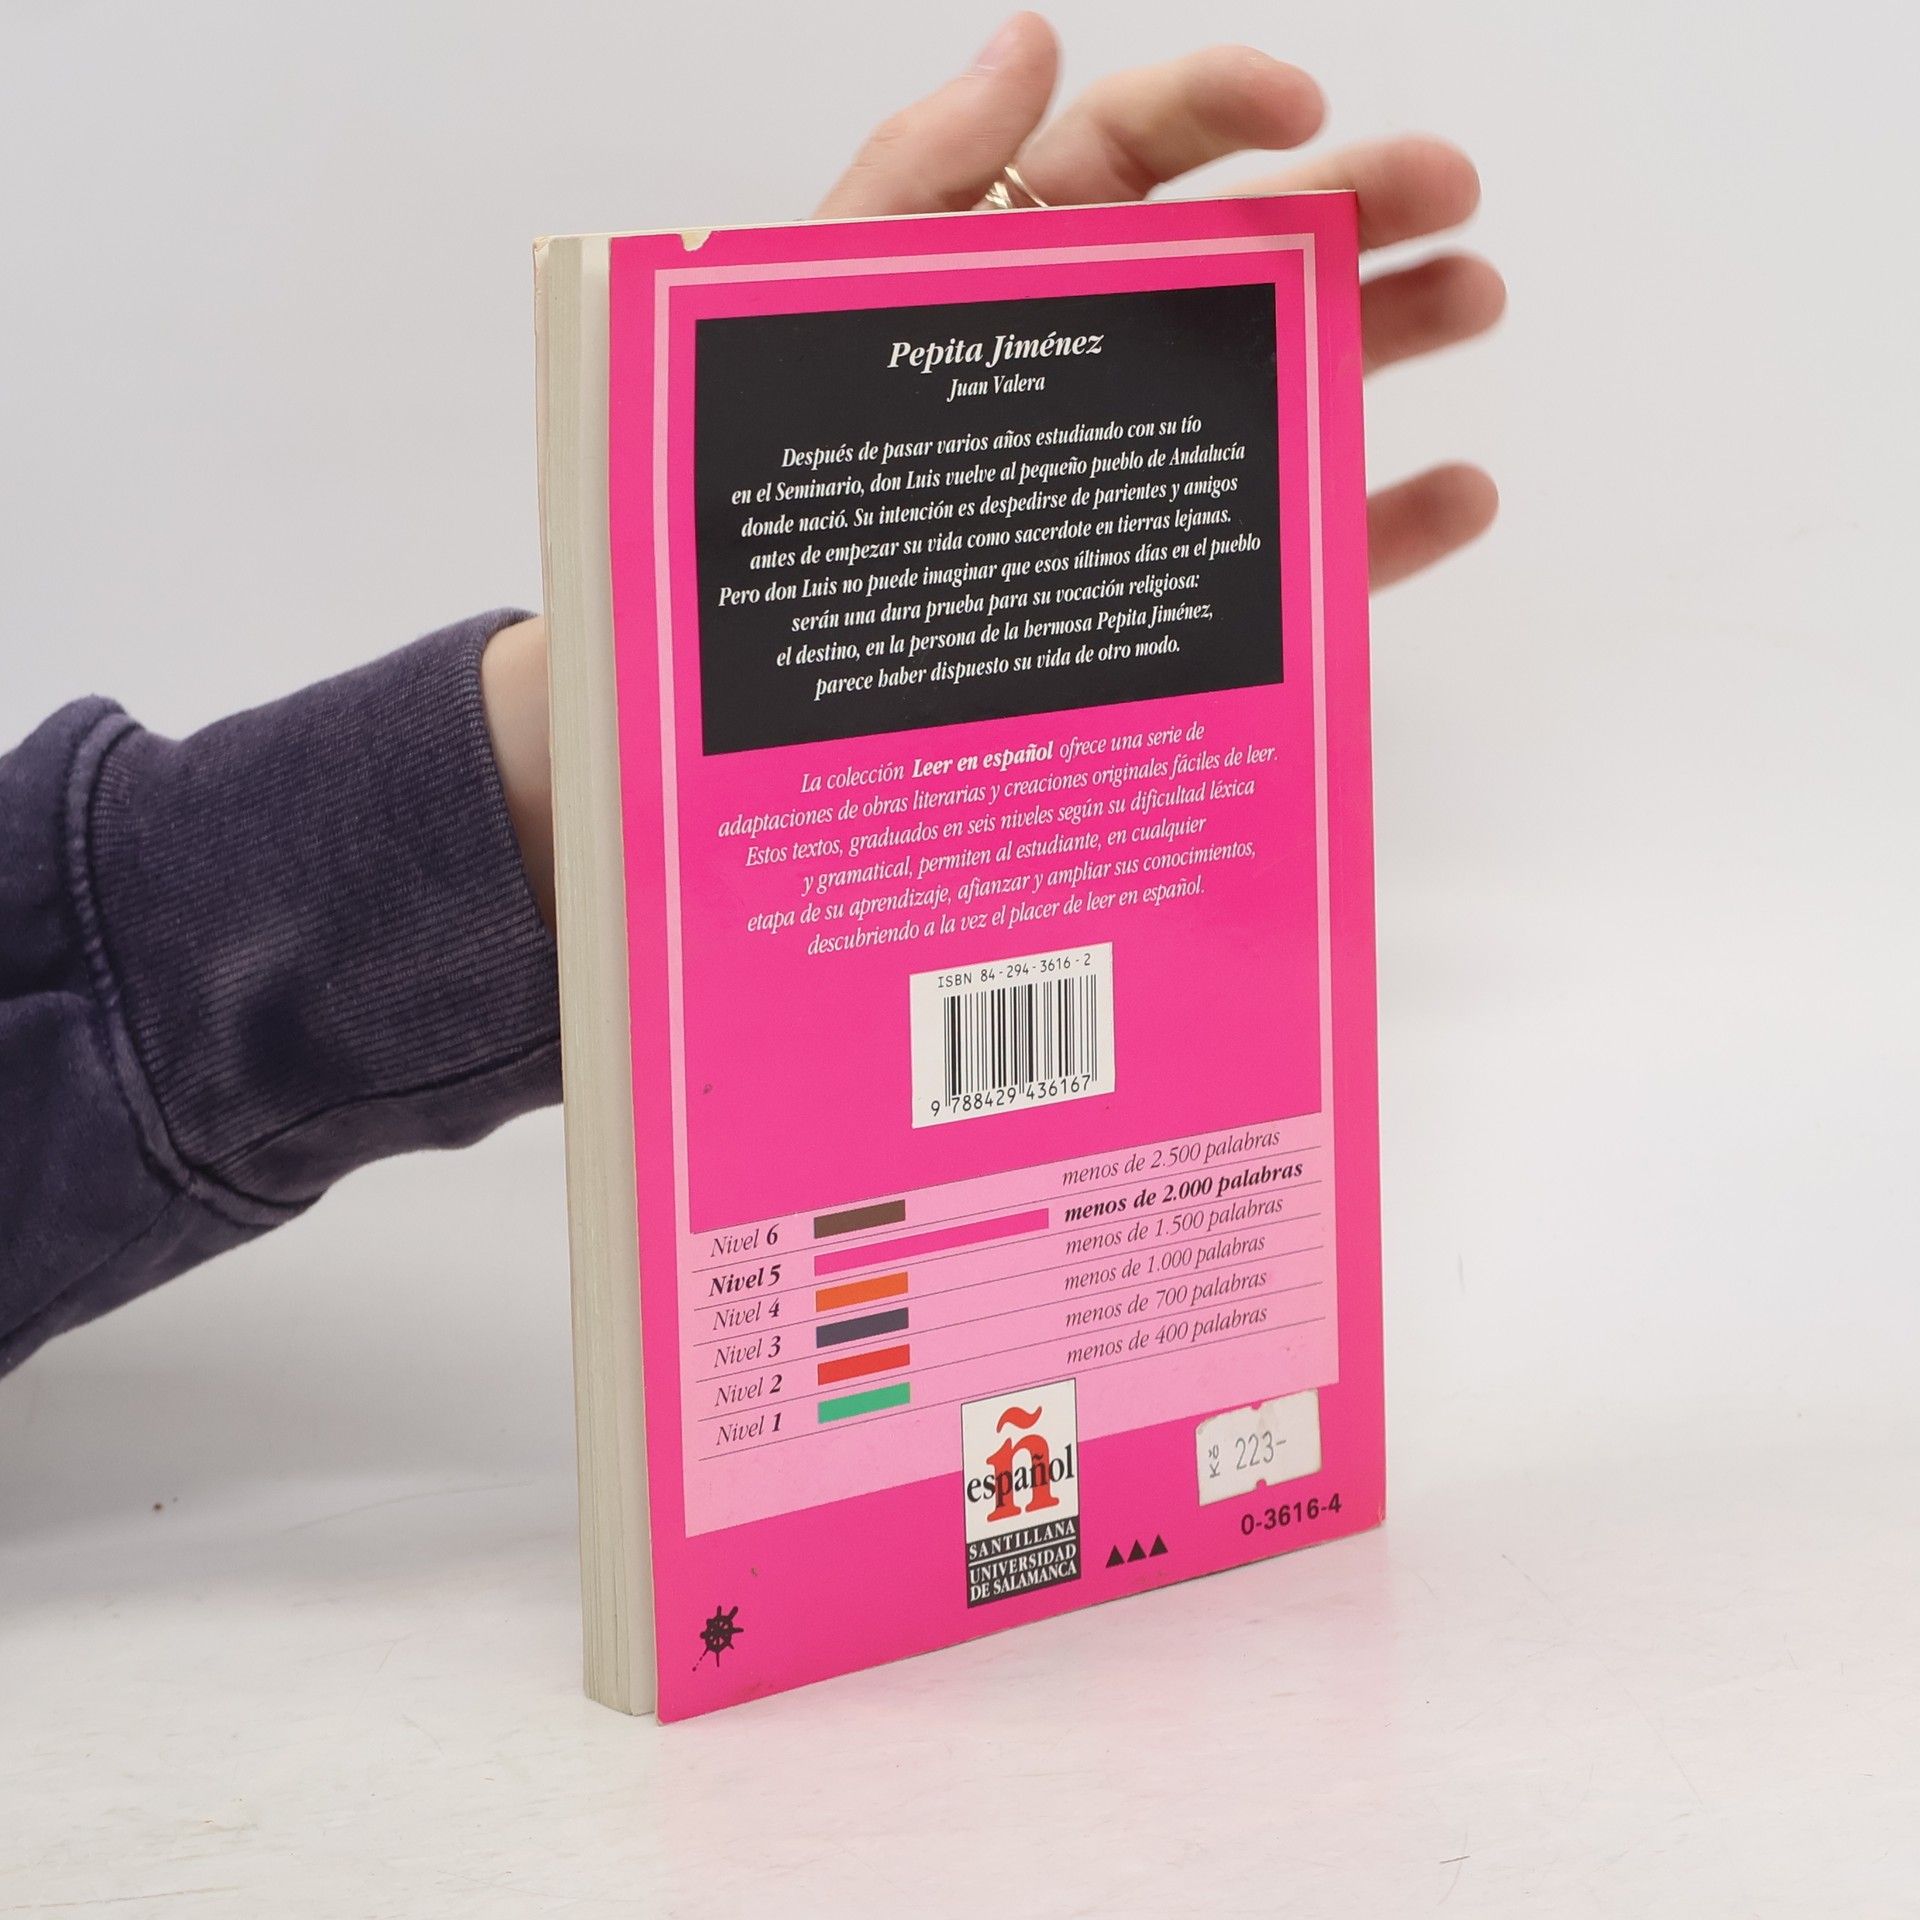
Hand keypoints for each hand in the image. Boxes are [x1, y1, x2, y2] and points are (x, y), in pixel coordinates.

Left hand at [816, 13, 1503, 588]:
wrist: (787, 658)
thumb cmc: (792, 473)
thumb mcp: (828, 302)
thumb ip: (923, 171)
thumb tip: (1027, 39)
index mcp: (1016, 260)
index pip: (1132, 147)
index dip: (1225, 104)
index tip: (1306, 106)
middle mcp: (1105, 349)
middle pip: (1245, 249)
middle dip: (1355, 202)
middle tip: (1448, 188)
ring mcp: (1155, 466)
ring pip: (1292, 381)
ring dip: (1392, 327)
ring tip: (1473, 294)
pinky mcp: (1183, 588)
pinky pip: (1294, 553)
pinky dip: (1380, 527)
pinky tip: (1458, 495)